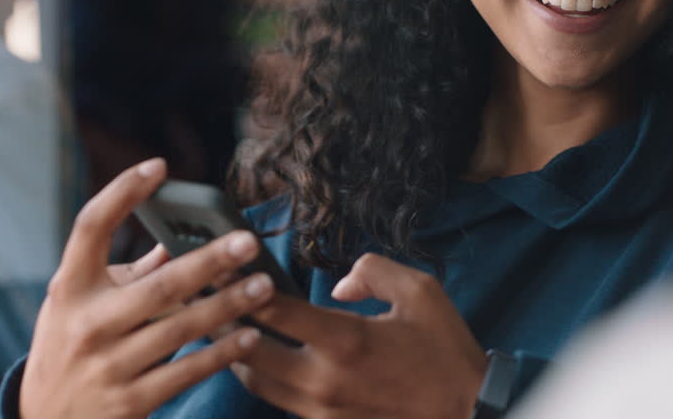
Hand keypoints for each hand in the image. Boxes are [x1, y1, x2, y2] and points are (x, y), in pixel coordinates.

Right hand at [19, 159, 277, 418]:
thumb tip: (178, 235)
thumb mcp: (82, 305)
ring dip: (228, 306)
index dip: (122, 192)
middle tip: (249, 241)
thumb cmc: (72, 347)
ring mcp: (107, 366)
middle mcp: (86, 324)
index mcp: (70, 288)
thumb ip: (129, 272)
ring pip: (181, 328)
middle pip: (158, 284)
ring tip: (265, 286)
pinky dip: (222, 353)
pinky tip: (251, 335)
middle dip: (209, 262)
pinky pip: (186, 371)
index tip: (158, 166)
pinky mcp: (129, 402)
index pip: (89, 227)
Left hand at [228, 254, 487, 418]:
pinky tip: (262, 360)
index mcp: (346, 341)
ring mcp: (322, 409)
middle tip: (207, 301)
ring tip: (223, 330)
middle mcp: (325, 379)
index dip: (244, 285)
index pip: (276, 310)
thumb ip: (374, 272)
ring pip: (258, 383)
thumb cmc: (445, 350)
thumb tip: (339, 284)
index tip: (224, 267)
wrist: (465, 413)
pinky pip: (281, 401)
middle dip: (223, 325)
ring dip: (237, 356)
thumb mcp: (421, 292)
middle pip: (249, 353)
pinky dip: (265, 378)